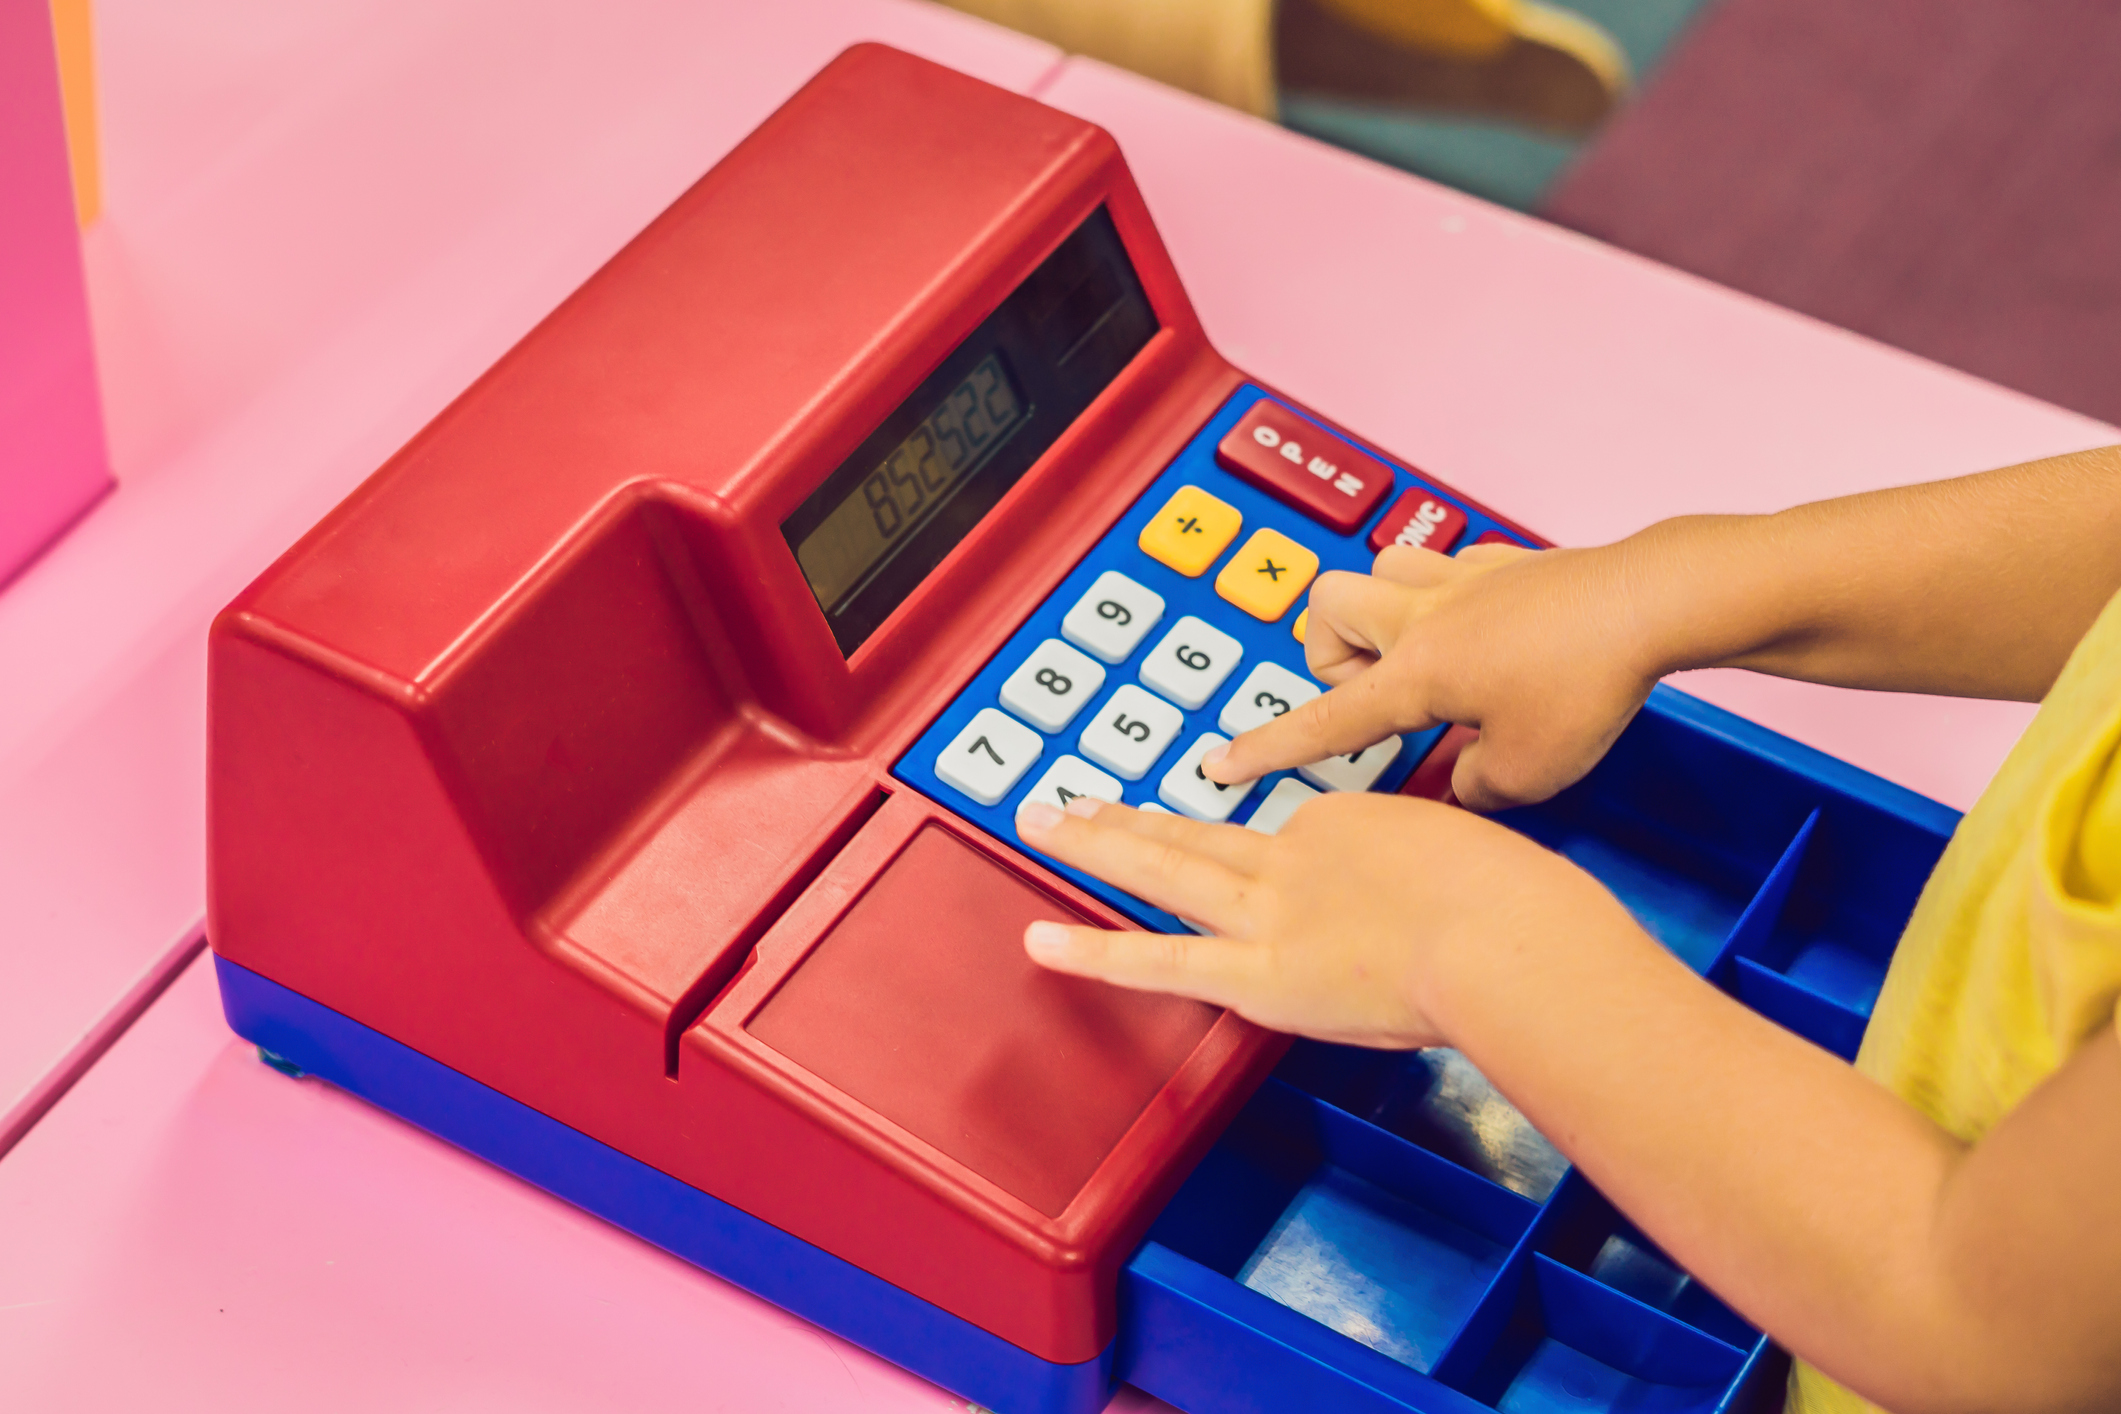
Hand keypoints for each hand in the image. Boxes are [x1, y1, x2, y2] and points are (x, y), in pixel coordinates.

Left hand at [1016, 790, 1632, 1047]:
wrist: (1510, 939)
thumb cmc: (1523, 912)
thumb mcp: (1485, 863)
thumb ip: (1449, 878)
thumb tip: (1461, 897)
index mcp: (1351, 825)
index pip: (1294, 839)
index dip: (1273, 854)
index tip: (1267, 860)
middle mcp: (1297, 857)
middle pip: (1197, 833)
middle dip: (1130, 816)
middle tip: (1073, 797)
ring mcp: (1270, 912)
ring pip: (1164, 869)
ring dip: (1096, 845)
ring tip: (1041, 824)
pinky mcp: (1258, 973)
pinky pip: (1160, 960)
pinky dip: (1096, 954)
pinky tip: (1042, 945)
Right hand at [1204, 540, 1657, 810]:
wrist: (1651, 603)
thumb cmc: (1588, 686)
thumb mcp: (1527, 773)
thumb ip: (1473, 788)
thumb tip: (1463, 777)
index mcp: (1414, 674)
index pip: (1323, 720)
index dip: (1269, 749)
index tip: (1223, 764)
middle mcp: (1422, 615)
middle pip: (1326, 608)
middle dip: (1332, 654)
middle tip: (1376, 692)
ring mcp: (1461, 578)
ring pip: (1378, 573)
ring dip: (1382, 616)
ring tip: (1425, 658)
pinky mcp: (1504, 561)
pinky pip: (1448, 570)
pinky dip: (1450, 602)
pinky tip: (1492, 633)